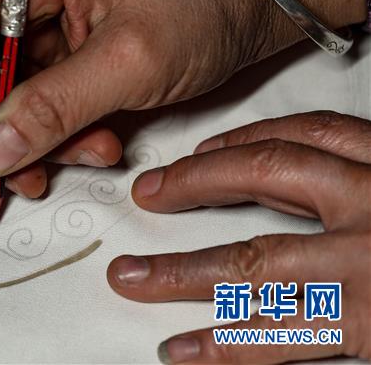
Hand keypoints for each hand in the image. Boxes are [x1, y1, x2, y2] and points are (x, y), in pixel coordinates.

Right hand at [0, 0, 363, 197]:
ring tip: (88, 154)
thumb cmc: (205, 4)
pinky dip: (56, 126)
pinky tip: (96, 140)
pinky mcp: (54, 36)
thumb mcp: (131, 62)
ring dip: (34, 134)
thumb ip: (53, 108)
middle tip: (30, 173)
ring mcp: (35, 8)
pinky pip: (31, 92)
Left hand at [108, 111, 370, 362]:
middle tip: (146, 196)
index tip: (201, 152)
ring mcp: (368, 262)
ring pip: (254, 260)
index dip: (245, 139)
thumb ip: (362, 185)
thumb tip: (309, 183)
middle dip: (195, 183)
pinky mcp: (369, 323)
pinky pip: (280, 332)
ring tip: (130, 278)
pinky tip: (181, 350)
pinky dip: (225, 344)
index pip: (308, 134)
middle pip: (267, 175)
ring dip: (181, 271)